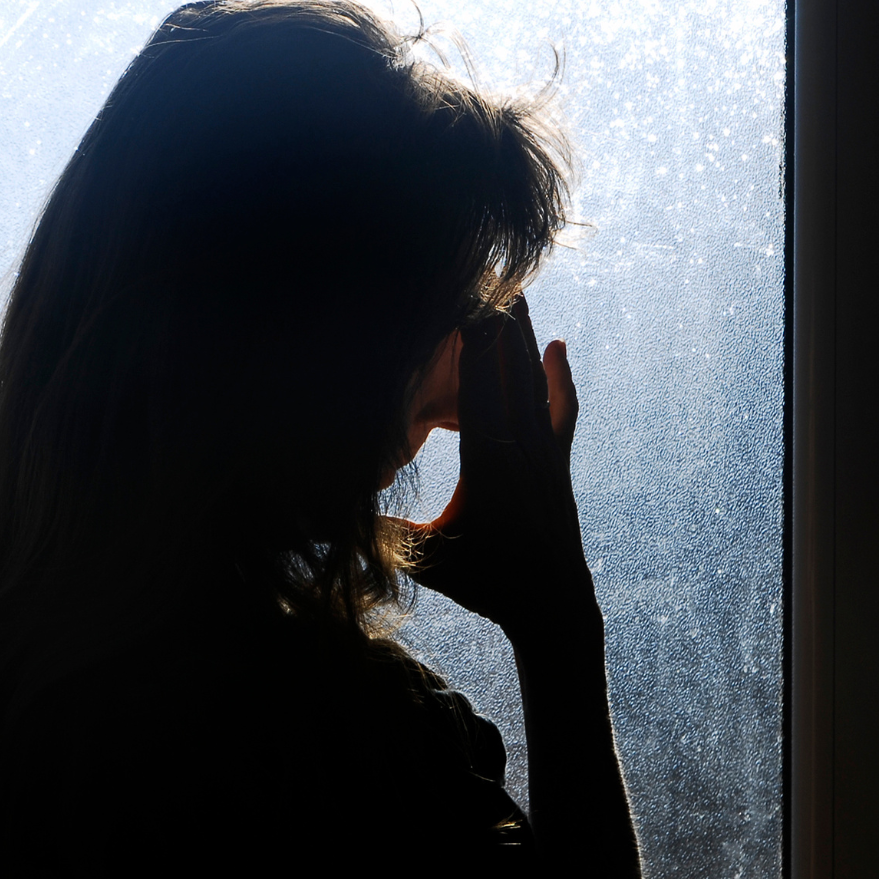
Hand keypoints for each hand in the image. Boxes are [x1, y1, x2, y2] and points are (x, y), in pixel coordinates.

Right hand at [411, 296, 598, 646]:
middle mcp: (521, 450)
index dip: (472, 343)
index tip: (463, 298)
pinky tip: (557, 347)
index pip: (477, 390)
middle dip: (497, 319)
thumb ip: (381, 533)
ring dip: (524, 334)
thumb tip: (316, 520)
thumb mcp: (428, 559)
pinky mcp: (559, 464)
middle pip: (509, 370)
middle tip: (488, 269)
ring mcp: (545, 454)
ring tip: (516, 288)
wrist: (554, 609)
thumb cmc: (485, 586)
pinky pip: (562, 409)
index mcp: (488, 466)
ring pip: (535, 381)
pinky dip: (560, 376)